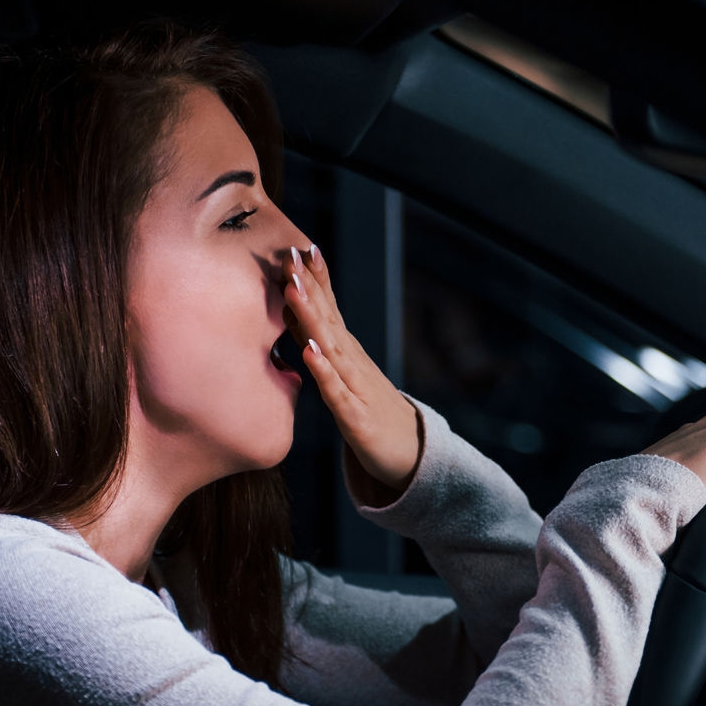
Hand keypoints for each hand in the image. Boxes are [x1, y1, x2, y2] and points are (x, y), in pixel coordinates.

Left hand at [284, 244, 421, 495]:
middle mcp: (354, 364)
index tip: (301, 249)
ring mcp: (356, 389)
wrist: (412, 457)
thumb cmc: (372, 414)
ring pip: (330, 349)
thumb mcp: (344, 378)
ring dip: (312, 319)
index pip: (331, 311)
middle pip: (329, 320)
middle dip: (311, 287)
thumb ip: (322, 349)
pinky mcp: (356, 419)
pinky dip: (322, 371)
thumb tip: (293, 319)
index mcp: (348, 355)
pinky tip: (309, 352)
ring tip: (294, 291)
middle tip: (293, 255)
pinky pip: (336, 392)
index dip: (317, 281)